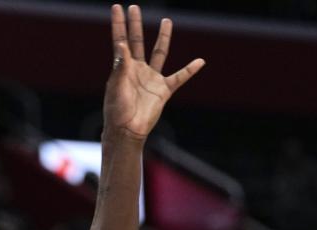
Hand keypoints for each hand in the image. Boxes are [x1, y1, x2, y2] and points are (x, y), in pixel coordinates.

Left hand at [103, 5, 204, 140]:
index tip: (117, 7)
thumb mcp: (115, 88)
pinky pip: (179, 77)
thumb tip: (122, 45)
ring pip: (159, 53)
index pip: (121, 41)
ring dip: (163, 37)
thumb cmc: (117, 111)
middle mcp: (137, 70)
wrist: (128, 131)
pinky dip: (190, 70)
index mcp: (123, 68)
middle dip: (136, 25)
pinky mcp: (163, 90)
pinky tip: (200, 62)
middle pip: (137, 41)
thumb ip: (120, 67)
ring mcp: (151, 78)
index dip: (119, 24)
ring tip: (167, 21)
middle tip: (134, 7)